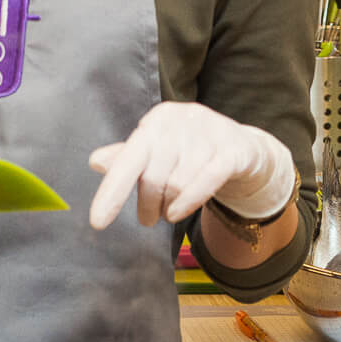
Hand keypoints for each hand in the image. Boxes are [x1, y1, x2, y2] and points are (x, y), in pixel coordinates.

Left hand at [87, 102, 294, 229]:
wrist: (246, 150)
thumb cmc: (191, 152)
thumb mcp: (158, 152)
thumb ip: (128, 158)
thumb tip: (95, 161)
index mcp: (158, 119)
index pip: (128, 159)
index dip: (111, 192)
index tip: (97, 222)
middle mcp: (182, 120)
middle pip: (153, 176)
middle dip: (146, 204)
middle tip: (147, 219)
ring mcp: (210, 133)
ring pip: (177, 184)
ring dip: (168, 206)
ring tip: (167, 212)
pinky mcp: (234, 151)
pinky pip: (205, 182)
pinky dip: (188, 203)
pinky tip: (176, 215)